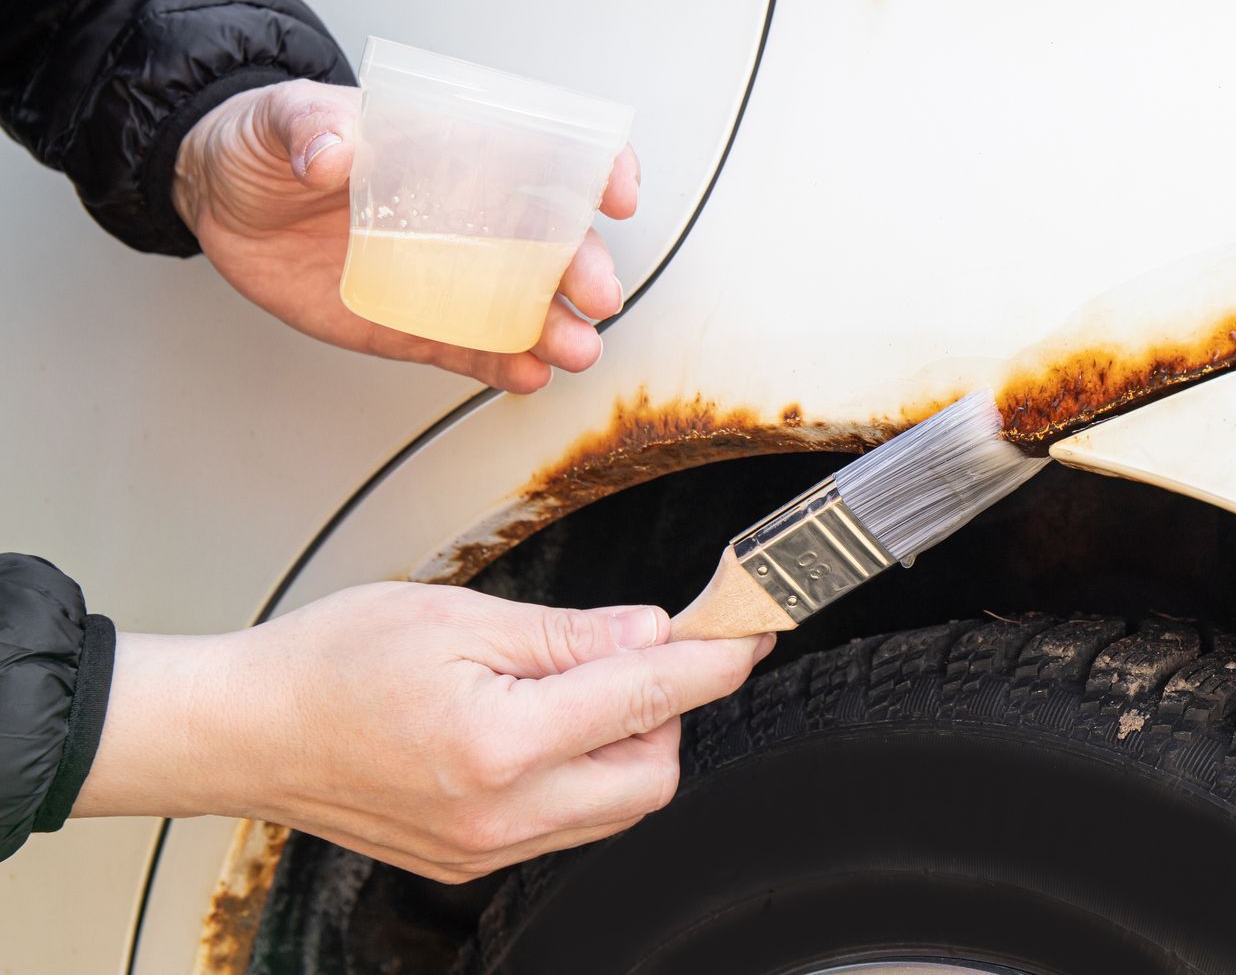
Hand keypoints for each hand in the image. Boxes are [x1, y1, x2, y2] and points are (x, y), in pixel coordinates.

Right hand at [72, 583, 772, 881]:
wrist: (243, 730)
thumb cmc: (331, 662)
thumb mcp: (460, 618)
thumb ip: (571, 635)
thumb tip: (655, 633)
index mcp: (499, 744)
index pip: (646, 701)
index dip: (710, 660)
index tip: (748, 632)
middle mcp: (499, 814)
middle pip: (650, 777)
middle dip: (666, 714)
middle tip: (641, 655)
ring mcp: (484, 849)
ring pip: (613, 809)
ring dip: (625, 746)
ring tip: (575, 686)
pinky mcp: (470, 860)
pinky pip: (566, 825)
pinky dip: (581, 774)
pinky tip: (544, 726)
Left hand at [171, 79, 641, 392]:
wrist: (222, 199)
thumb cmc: (268, 141)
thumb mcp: (284, 115)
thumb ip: (313, 127)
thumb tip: (333, 151)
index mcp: (452, 151)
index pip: (544, 153)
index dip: (592, 170)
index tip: (614, 194)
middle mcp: (466, 214)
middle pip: (547, 240)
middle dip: (582, 268)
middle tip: (596, 294)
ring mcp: (446, 272)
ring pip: (522, 304)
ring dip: (556, 328)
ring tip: (574, 350)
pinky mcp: (416, 322)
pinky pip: (473, 349)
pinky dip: (505, 365)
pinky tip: (529, 375)